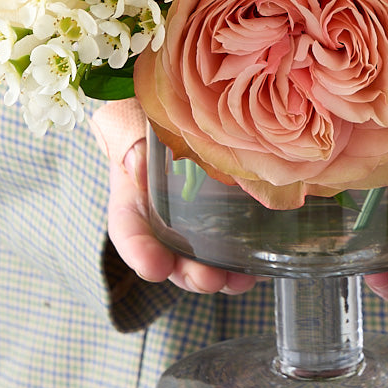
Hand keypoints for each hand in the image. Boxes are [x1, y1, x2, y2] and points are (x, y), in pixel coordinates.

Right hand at [90, 99, 257, 295]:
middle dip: (188, 274)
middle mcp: (160, 216)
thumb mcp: (130, 119)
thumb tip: (137, 166)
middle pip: (169, 256)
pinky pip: (230, 246)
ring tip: (239, 280)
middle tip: (209, 279)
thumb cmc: (149, 113)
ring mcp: (192, 220)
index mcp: (132, 196)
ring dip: (219, 277)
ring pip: (201, 259)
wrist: (180, 106)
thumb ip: (128, 139)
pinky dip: (243, 262)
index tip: (154, 268)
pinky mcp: (223, 214)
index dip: (139, 252)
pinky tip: (258, 267)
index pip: (128, 230)